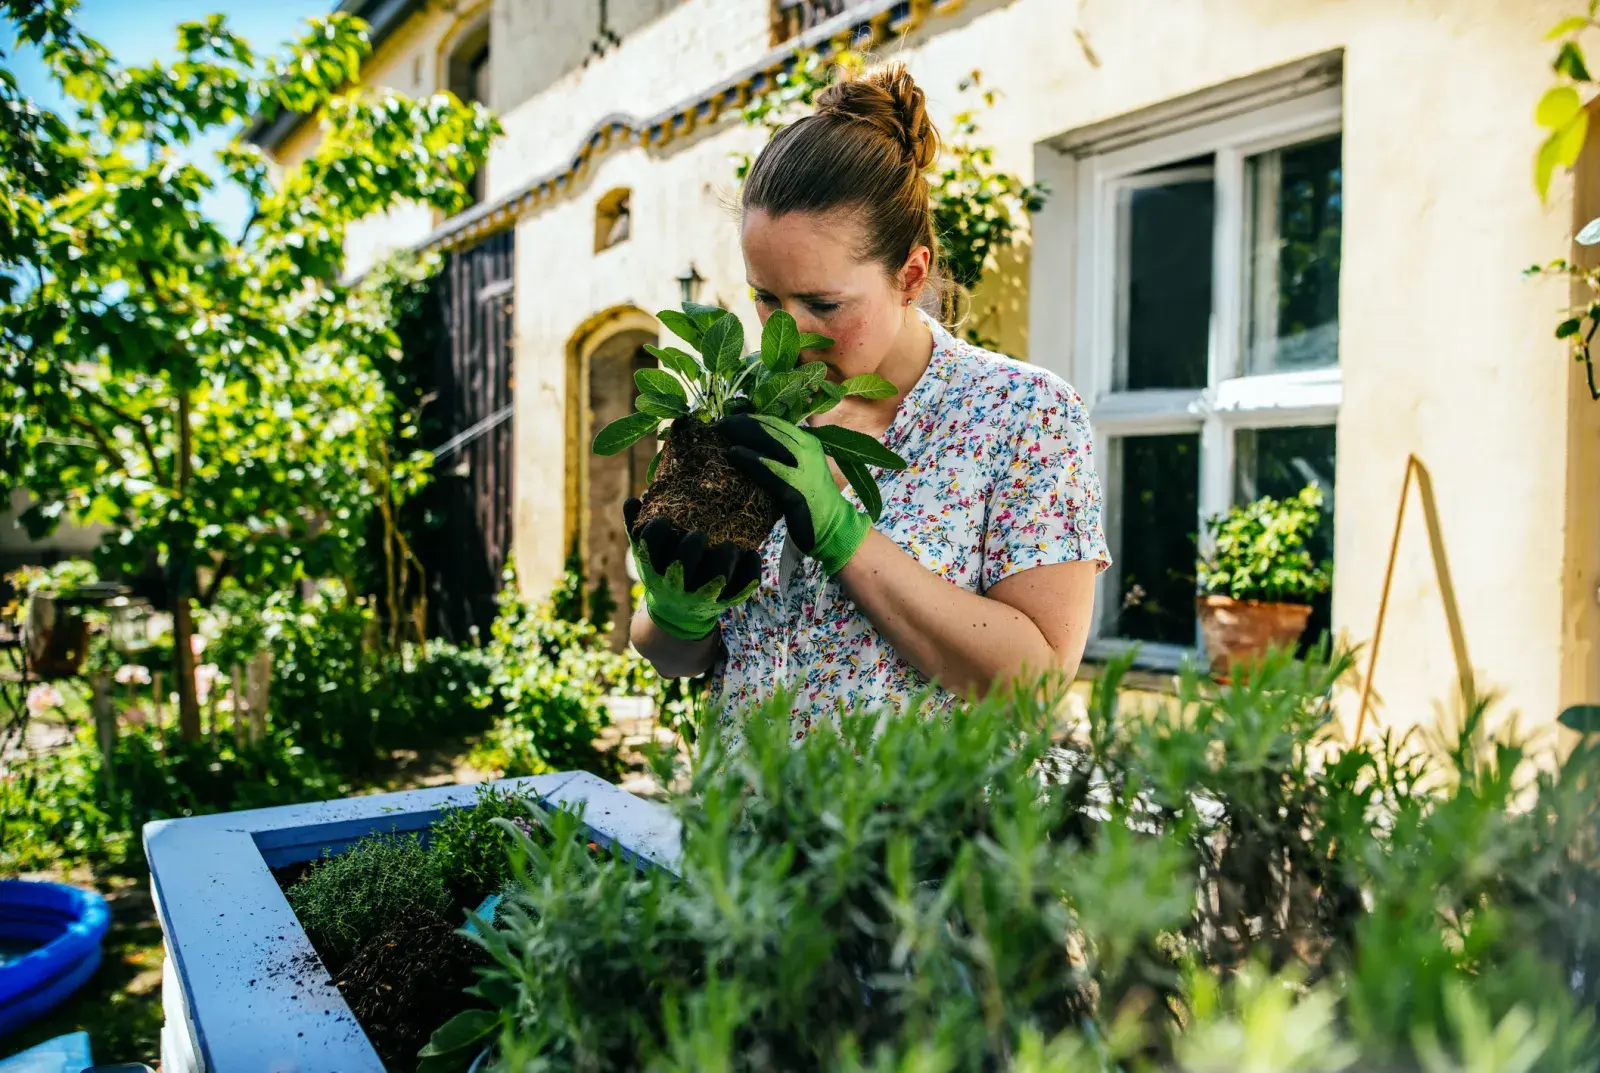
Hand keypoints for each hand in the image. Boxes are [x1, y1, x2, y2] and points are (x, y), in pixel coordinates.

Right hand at [624, 498, 761, 640]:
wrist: (678, 613)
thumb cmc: (662, 573)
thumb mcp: (646, 556)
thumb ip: (636, 528)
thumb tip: (632, 500)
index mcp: (655, 570)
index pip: (649, 549)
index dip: (655, 532)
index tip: (663, 519)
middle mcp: (676, 585)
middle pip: (682, 567)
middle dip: (691, 547)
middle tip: (699, 534)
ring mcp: (702, 595)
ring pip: (716, 579)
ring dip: (724, 559)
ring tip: (729, 544)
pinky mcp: (724, 601)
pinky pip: (742, 589)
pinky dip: (749, 571)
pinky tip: (752, 554)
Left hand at [717, 414, 869, 575]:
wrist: (833, 526)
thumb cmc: (812, 500)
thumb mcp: (799, 468)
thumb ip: (781, 455)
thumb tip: (751, 445)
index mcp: (808, 443)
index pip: (776, 422)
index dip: (751, 418)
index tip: (730, 418)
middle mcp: (807, 449)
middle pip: (770, 427)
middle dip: (743, 423)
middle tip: (720, 423)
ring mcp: (803, 467)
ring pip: (769, 441)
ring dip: (742, 434)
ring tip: (721, 432)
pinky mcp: (795, 488)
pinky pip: (767, 468)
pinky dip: (748, 458)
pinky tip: (732, 453)